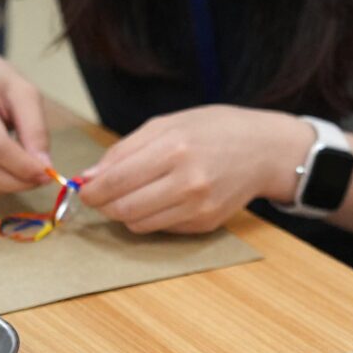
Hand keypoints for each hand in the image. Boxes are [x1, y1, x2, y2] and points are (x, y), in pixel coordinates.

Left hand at [79, 106, 312, 233]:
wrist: (265, 150)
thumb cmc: (216, 130)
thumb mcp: (169, 124)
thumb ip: (126, 149)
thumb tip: (90, 177)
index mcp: (175, 149)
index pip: (115, 181)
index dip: (92, 190)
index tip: (86, 189)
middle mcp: (188, 182)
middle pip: (123, 208)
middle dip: (104, 205)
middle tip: (102, 196)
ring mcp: (199, 206)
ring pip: (139, 224)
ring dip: (126, 213)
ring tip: (134, 195)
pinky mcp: (207, 223)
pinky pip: (163, 228)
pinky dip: (153, 217)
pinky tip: (164, 199)